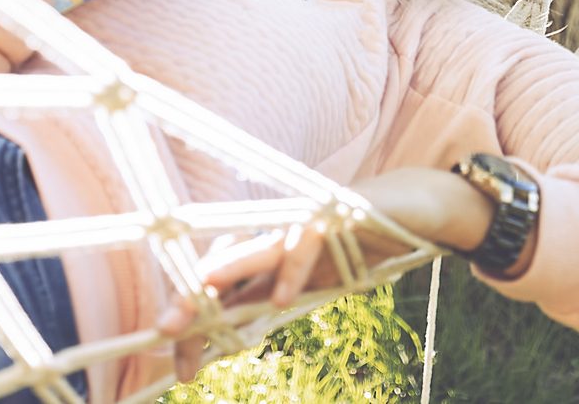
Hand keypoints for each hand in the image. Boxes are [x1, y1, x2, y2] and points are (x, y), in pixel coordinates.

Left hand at [153, 167, 495, 383]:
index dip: (196, 325)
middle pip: (227, 266)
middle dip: (192, 297)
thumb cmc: (357, 245)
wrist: (413, 208)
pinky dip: (294, 268)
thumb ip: (272, 303)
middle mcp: (277, 238)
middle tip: (165, 330)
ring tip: (201, 291)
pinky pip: (309, 241)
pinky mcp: (336, 214)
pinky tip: (283, 297)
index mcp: (268, 258)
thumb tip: (227, 339)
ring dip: (230, 270)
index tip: (180, 371)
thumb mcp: (312, 285)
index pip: (221, 292)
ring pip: (258, 247)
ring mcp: (304, 223)